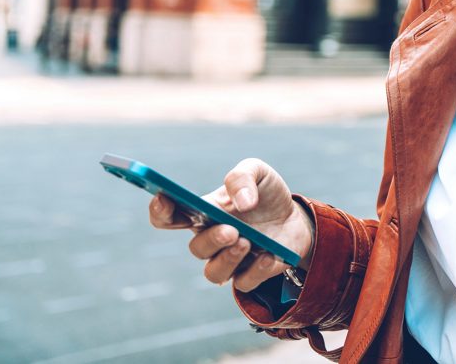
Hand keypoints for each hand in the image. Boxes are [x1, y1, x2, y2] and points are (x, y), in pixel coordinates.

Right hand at [148, 158, 312, 292]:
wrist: (295, 217)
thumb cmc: (266, 194)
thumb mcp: (258, 172)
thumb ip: (242, 177)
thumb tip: (242, 202)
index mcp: (204, 212)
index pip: (169, 217)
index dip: (160, 210)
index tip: (163, 199)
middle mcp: (211, 239)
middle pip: (197, 248)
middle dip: (211, 239)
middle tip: (231, 230)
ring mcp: (229, 260)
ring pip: (214, 273)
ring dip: (228, 259)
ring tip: (246, 242)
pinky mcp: (251, 274)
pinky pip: (245, 282)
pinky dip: (257, 271)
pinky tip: (269, 256)